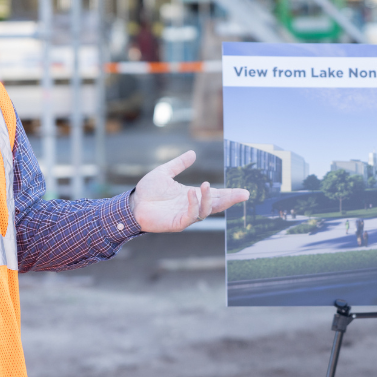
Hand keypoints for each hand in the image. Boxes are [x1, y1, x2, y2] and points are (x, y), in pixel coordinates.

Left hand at [130, 150, 248, 232]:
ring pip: (206, 211)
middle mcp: (192, 206)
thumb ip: (179, 164)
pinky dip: (193, 204)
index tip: (245, 192)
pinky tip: (191, 192)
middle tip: (244, 194)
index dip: (230, 193)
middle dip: (230, 199)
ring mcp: (185, 215)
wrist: (132, 204)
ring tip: (205, 185)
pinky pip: (190, 215)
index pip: (215, 194)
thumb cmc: (147, 191)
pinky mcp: (177, 223)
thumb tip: (193, 153)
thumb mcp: (165, 172)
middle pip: (216, 204)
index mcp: (192, 195)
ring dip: (208, 198)